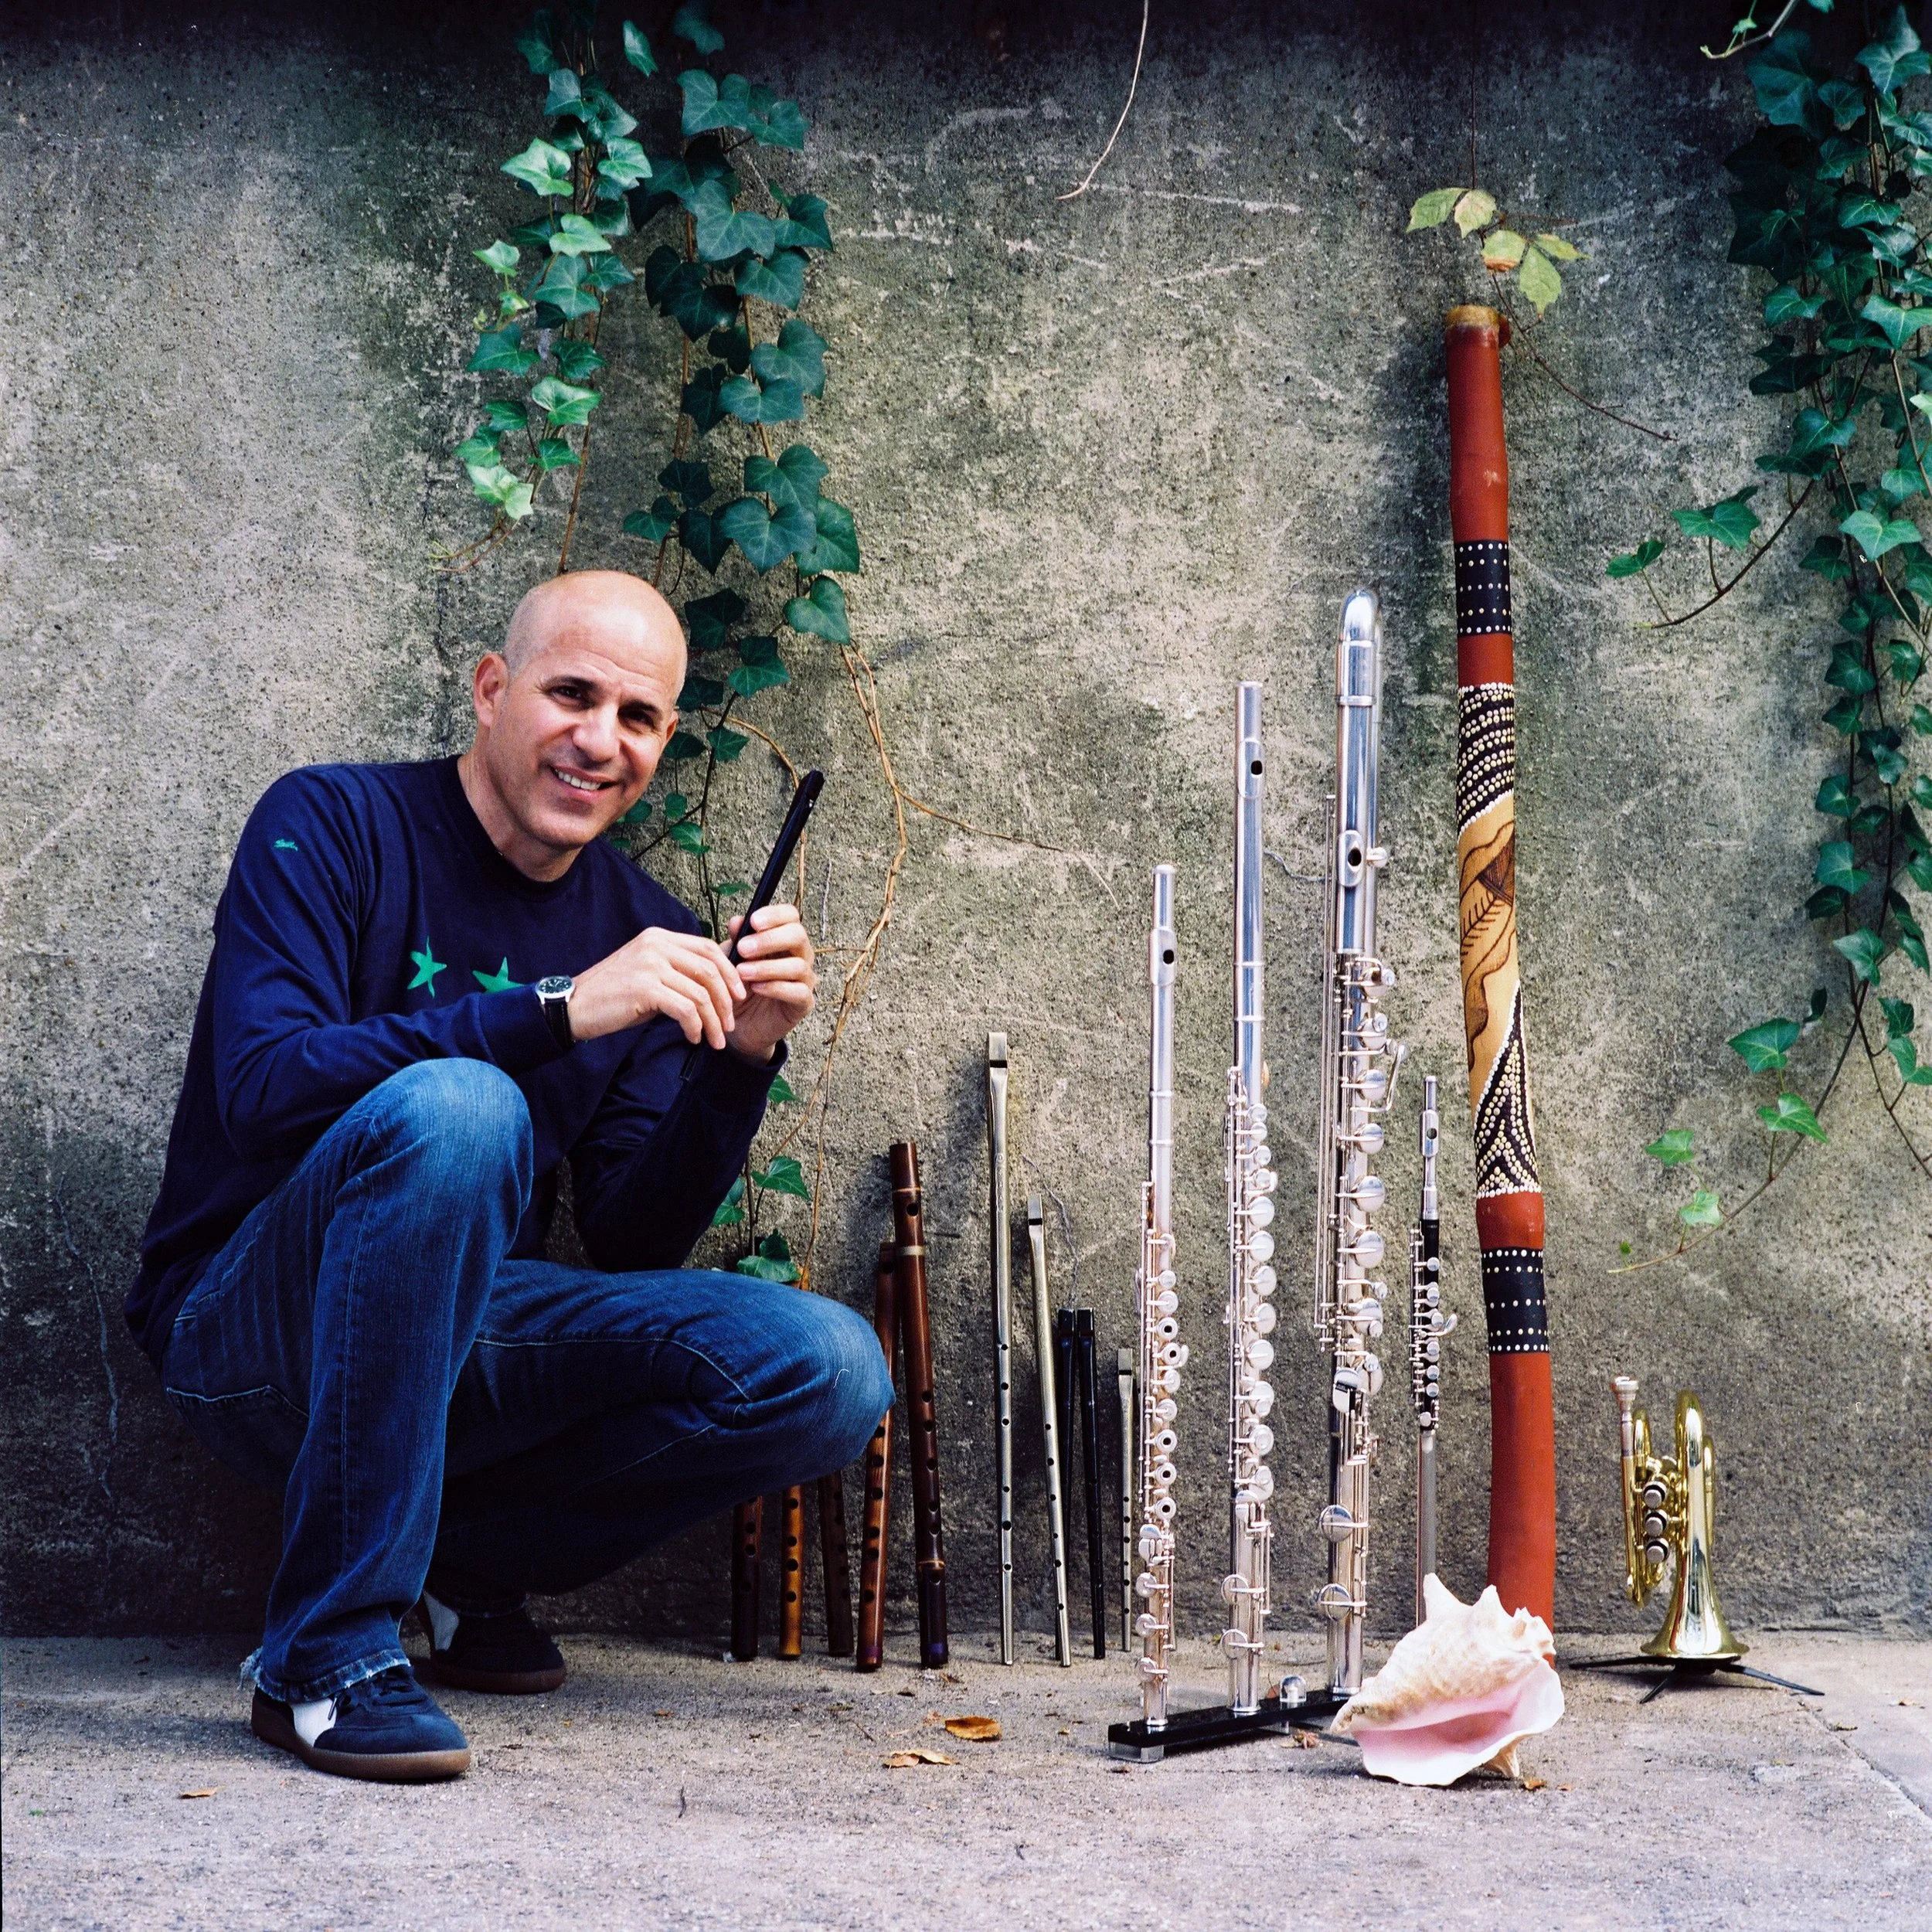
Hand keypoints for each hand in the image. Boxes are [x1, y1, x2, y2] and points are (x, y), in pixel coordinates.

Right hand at [568, 925, 747, 1049]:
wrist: (575, 1006)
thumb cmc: (613, 994)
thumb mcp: (648, 972)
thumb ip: (677, 970)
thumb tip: (714, 983)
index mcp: (659, 937)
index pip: (707, 948)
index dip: (729, 972)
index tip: (739, 995)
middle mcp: (656, 945)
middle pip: (709, 969)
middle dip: (726, 1000)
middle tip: (730, 1024)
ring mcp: (650, 965)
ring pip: (700, 992)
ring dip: (713, 1020)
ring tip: (715, 1040)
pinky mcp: (645, 989)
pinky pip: (685, 1009)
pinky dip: (695, 1026)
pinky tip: (693, 1037)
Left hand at [722, 903, 815, 1061]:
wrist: (737, 1024)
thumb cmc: (737, 986)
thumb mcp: (730, 960)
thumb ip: (735, 941)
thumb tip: (736, 921)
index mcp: (783, 939)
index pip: (790, 916)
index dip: (775, 915)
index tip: (753, 922)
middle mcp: (799, 955)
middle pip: (798, 936)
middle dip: (770, 939)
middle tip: (743, 949)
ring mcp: (804, 980)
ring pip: (797, 965)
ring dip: (767, 967)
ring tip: (742, 973)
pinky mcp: (803, 1004)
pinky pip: (799, 992)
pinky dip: (776, 988)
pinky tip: (756, 988)